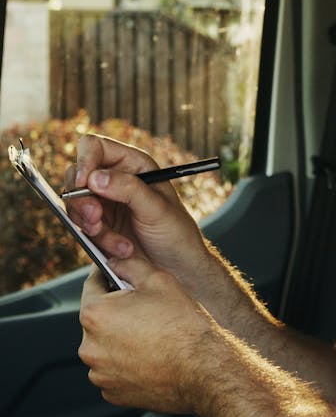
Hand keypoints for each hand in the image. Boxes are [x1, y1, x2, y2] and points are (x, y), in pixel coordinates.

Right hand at [66, 134, 210, 281]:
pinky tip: (122, 251)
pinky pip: (83, 229)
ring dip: (92, 226)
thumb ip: (128, 189)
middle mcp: (114, 180)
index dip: (84, 160)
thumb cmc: (176, 232)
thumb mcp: (157, 208)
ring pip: (76, 206)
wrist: (178, 268)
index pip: (95, 148)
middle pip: (76, 177)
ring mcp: (104, 204)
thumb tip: (94, 178)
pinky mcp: (99, 227)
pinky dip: (98, 241)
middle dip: (82, 200)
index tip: (83, 182)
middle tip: (96, 218)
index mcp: (132, 164)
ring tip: (121, 244)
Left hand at [78, 257, 214, 411]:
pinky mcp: (112, 392)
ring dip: (120, 339)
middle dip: (117, 311)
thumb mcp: (158, 280)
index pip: (92, 285)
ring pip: (105, 346)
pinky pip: (113, 370)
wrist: (202, 368)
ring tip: (150, 336)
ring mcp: (100, 373)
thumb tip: (115, 260)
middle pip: (98, 318)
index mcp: (95, 314)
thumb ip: (129, 264)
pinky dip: (126, 364)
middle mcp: (90, 346)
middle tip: (145, 310)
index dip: (108, 276)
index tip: (118, 277)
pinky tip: (150, 357)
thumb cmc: (182, 325)